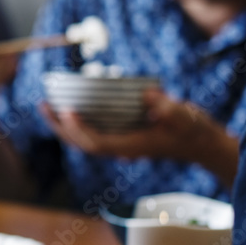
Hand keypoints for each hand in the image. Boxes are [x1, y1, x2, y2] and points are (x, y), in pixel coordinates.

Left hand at [41, 89, 227, 162]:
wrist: (202, 143)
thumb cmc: (194, 131)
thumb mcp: (185, 117)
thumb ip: (169, 109)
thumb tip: (149, 96)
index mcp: (131, 147)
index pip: (96, 143)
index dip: (78, 129)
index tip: (67, 110)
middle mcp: (120, 148)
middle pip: (81, 143)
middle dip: (60, 127)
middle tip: (43, 104)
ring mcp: (120, 144)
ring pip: (83, 139)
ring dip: (63, 125)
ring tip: (46, 104)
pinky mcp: (122, 136)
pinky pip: (92, 131)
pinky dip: (76, 122)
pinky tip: (68, 106)